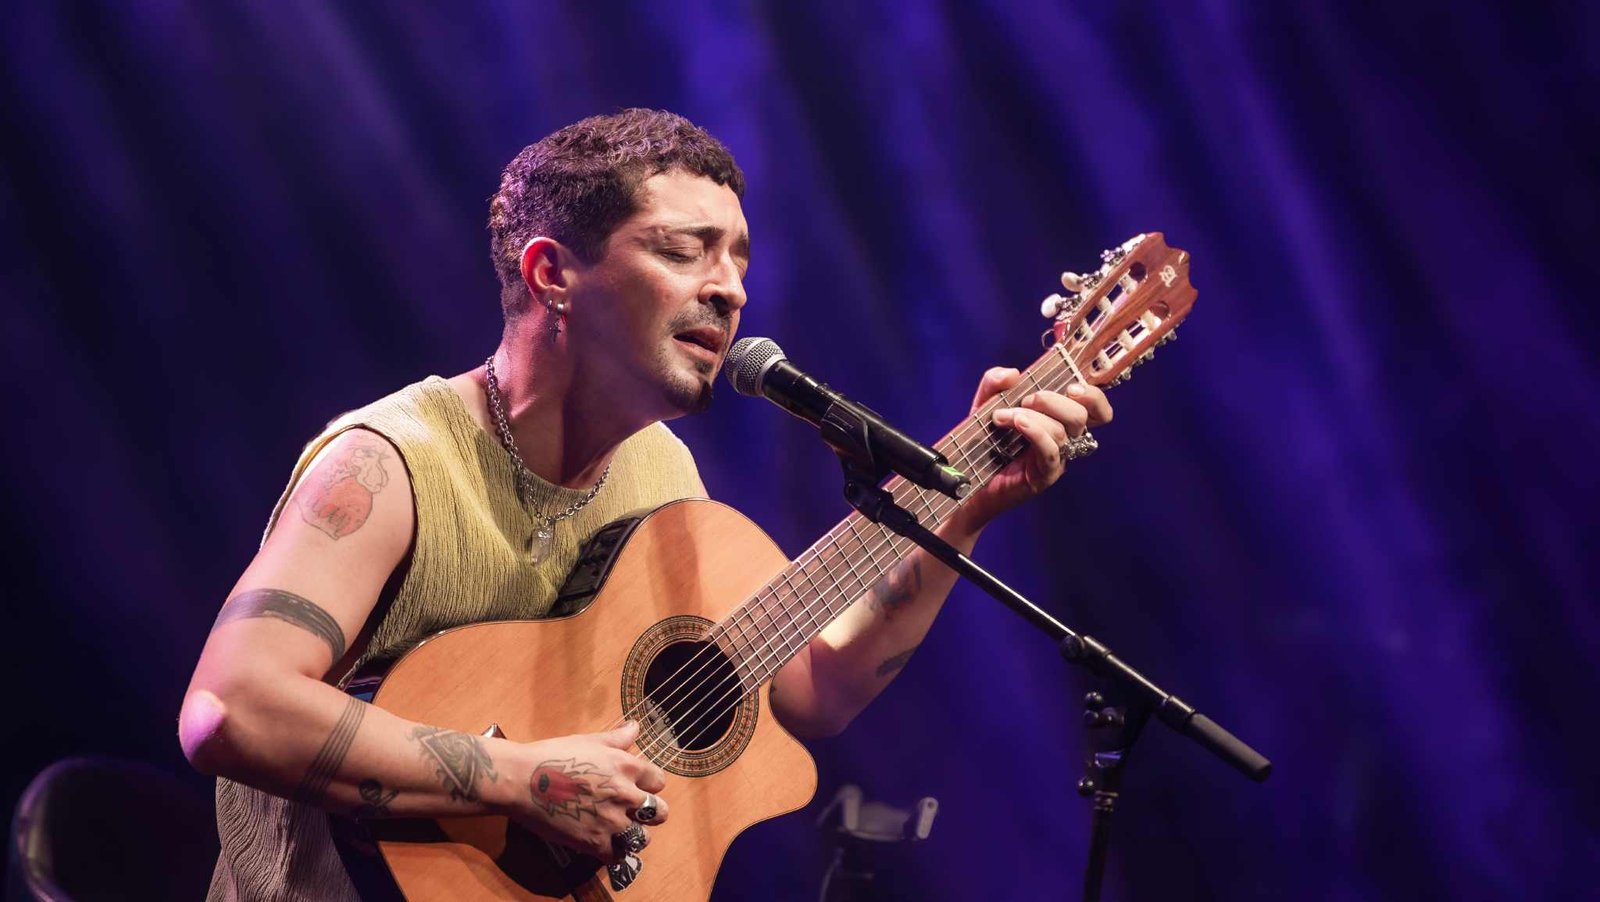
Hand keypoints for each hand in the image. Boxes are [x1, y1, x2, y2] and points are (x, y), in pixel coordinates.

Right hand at [511, 721, 668, 863]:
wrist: (522, 780)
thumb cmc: (553, 755)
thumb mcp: (589, 740)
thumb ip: (617, 738)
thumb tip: (635, 727)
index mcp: (627, 767)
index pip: (659, 781)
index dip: (649, 785)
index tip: (639, 787)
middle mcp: (626, 795)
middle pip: (659, 812)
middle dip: (650, 812)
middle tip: (635, 812)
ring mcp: (612, 821)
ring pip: (643, 838)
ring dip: (635, 835)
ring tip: (623, 831)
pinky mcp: (594, 842)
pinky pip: (618, 856)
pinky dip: (615, 853)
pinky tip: (607, 845)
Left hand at [950, 367, 1112, 533]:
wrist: (968, 475)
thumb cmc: (984, 439)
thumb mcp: (985, 402)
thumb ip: (995, 382)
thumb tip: (1012, 373)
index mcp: (1059, 418)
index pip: (1095, 408)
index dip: (1093, 395)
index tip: (1070, 386)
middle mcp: (1064, 437)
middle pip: (1082, 416)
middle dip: (1054, 401)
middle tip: (1026, 400)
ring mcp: (1057, 457)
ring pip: (1063, 431)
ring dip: (1032, 416)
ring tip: (1002, 416)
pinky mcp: (1045, 473)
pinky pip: (1051, 451)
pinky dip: (1036, 432)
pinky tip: (1017, 424)